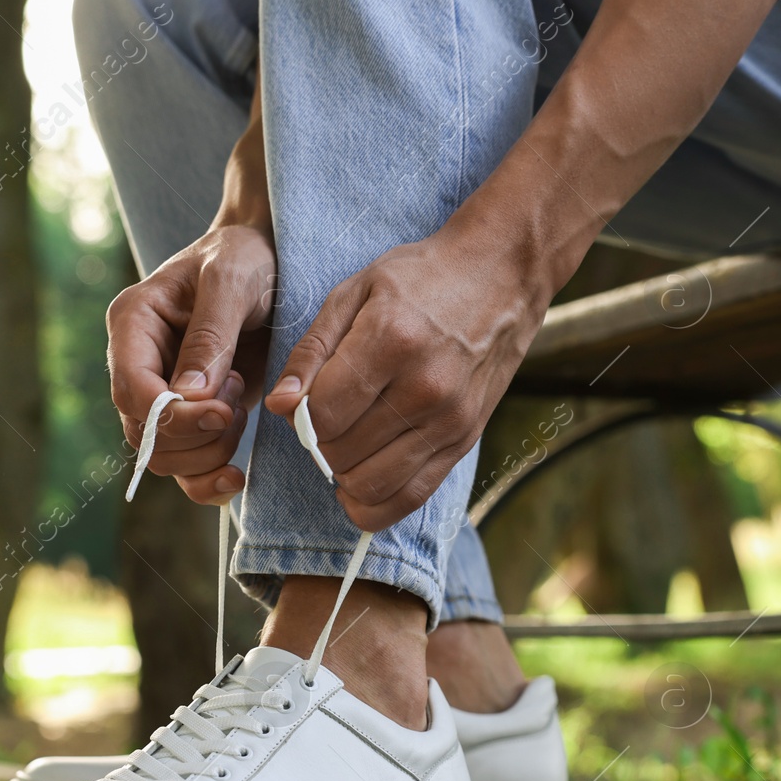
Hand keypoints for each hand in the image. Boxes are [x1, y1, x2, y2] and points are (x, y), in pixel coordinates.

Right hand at [107, 223, 273, 503]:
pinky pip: (186, 467)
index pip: (132, 389)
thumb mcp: (233, 280)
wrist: (269, 258)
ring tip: (241, 409)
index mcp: (134, 323)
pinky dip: (208, 481)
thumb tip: (188, 396)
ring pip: (164, 457)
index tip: (222, 412)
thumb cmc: (247, 256)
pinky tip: (237, 475)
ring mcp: (165, 392)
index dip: (172, 415)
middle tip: (238, 404)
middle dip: (195, 436)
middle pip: (145, 433)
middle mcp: (140, 362)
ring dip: (209, 454)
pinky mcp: (193, 414)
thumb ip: (211, 335)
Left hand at [265, 225, 549, 530]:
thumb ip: (312, 350)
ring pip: (371, 484)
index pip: (324, 415)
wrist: (501, 277)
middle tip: (327, 418)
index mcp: (392, 340)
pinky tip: (360, 484)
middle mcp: (425, 387)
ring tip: (345, 444)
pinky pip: (411, 498)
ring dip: (343, 475)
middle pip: (342, 453)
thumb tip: (278, 404)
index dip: (300, 416)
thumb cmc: (421, 279)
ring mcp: (450, 419)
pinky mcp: (465, 440)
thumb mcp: (355, 291)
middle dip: (319, 443)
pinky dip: (376, 504)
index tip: (305, 400)